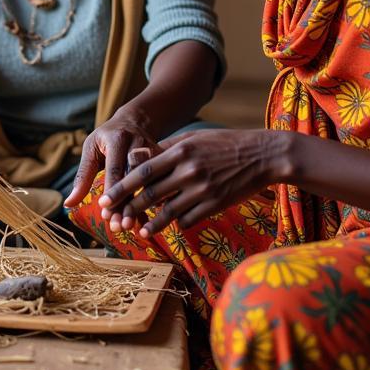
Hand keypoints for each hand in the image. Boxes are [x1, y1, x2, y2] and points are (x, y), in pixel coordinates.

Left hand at [64, 112, 159, 233]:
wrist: (135, 120)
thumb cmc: (107, 137)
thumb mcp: (91, 150)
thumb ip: (82, 177)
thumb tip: (68, 204)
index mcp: (117, 140)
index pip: (114, 170)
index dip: (111, 194)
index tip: (106, 216)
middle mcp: (137, 144)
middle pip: (133, 179)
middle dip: (126, 204)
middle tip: (120, 227)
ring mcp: (154, 150)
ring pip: (148, 183)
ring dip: (141, 206)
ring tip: (134, 227)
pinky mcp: (165, 158)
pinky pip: (161, 181)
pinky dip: (155, 201)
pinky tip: (151, 219)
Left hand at [97, 128, 290, 237]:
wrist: (264, 155)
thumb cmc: (225, 144)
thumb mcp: (194, 139)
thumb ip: (167, 148)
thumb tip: (140, 157)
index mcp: (180, 151)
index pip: (143, 171)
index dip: (122, 187)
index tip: (106, 199)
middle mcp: (189, 170)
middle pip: (151, 193)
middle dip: (129, 208)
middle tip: (113, 219)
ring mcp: (203, 189)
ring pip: (168, 211)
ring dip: (150, 223)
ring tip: (137, 231)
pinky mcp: (216, 204)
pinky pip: (190, 218)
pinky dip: (178, 222)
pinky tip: (171, 225)